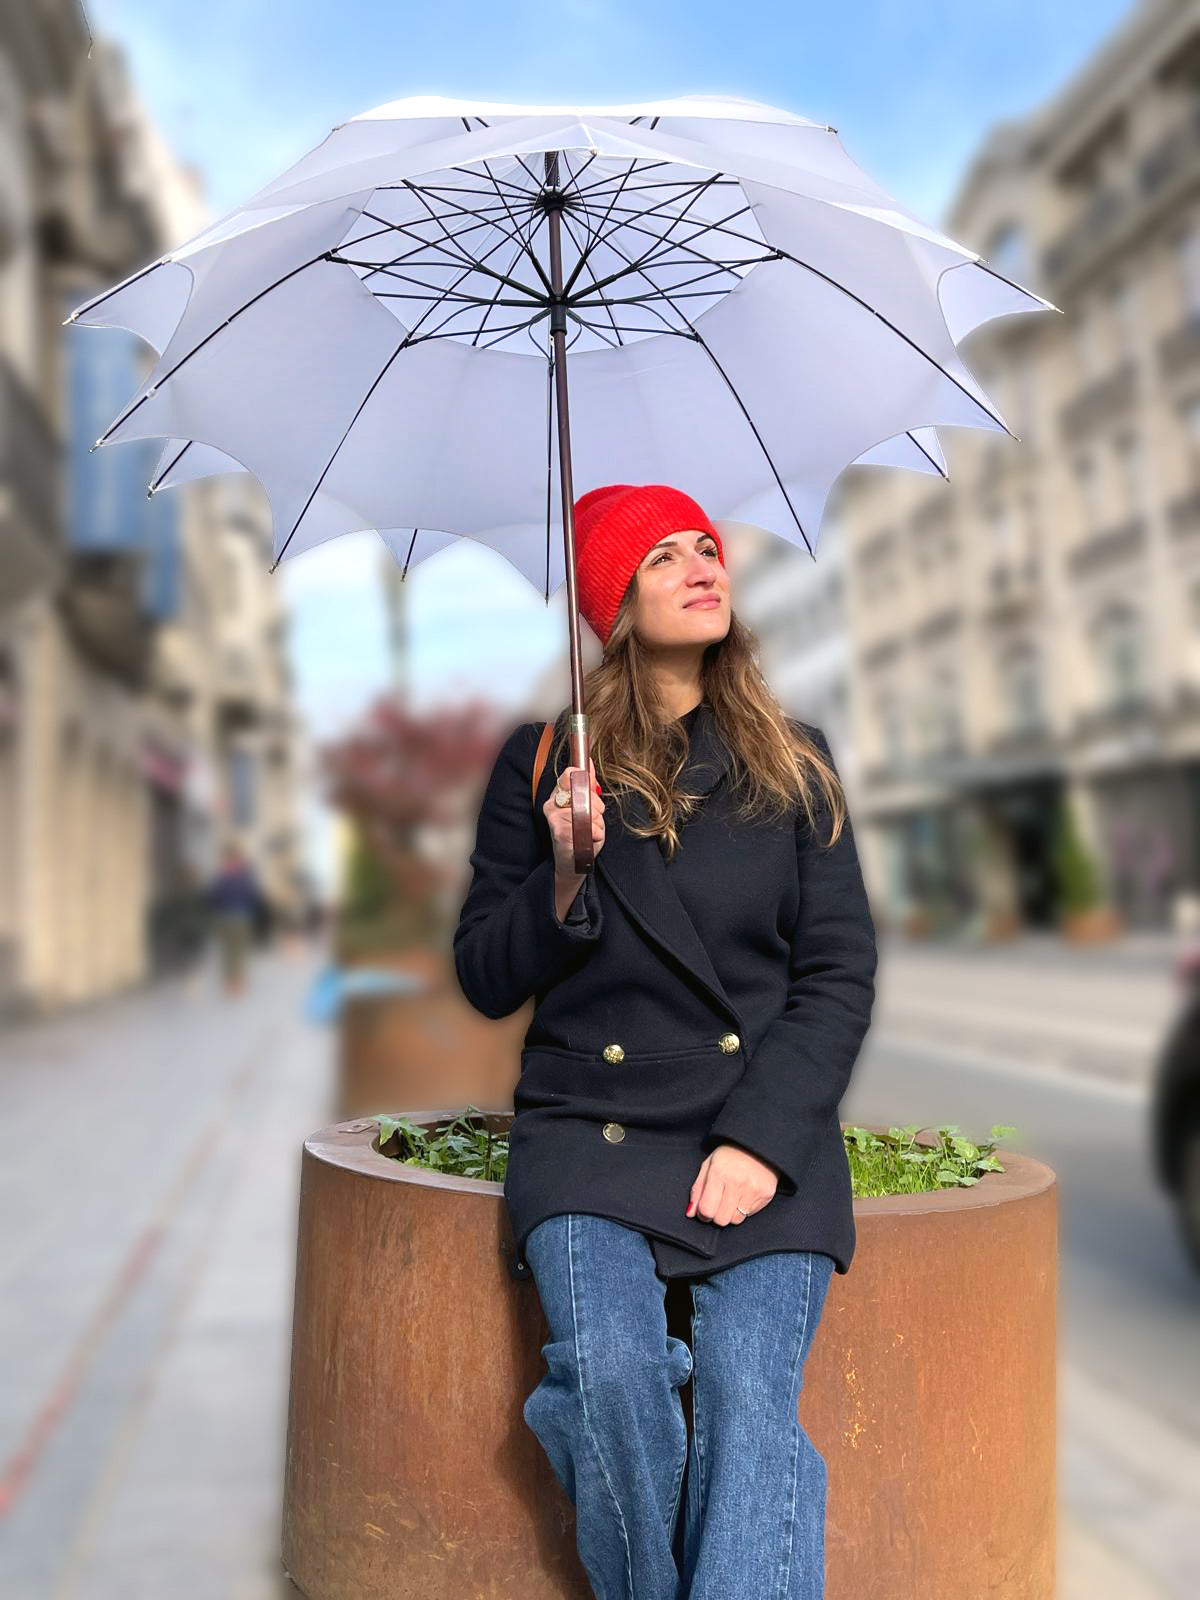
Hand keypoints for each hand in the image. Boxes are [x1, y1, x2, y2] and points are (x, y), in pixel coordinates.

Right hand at [544, 755, 605, 879]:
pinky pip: (589, 826)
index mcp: (557, 794)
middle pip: (586, 792)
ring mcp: (555, 817)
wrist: (573, 861)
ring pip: (590, 810)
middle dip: (597, 807)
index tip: (590, 795)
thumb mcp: (586, 805)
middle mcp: (552, 803)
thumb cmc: (580, 833)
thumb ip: (587, 785)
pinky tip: (587, 839)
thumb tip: (588, 764)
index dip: (586, 783)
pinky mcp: (560, 831)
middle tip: (591, 819)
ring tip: (588, 831)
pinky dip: (595, 834)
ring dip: (597, 823)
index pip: (571, 774)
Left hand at [686, 1143, 778, 1226]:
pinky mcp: (766, 1195)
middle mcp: (737, 1183)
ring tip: (732, 1197)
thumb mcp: (708, 1165)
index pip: (707, 1210)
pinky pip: (750, 1215)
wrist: (758, 1144)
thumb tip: (690, 1213)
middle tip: (718, 1203)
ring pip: (736, 1220)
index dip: (703, 1213)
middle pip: (721, 1220)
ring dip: (731, 1213)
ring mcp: (753, 1190)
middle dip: (717, 1215)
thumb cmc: (729, 1155)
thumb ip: (698, 1190)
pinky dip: (744, 1209)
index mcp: (719, 1173)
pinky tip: (744, 1194)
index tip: (705, 1208)